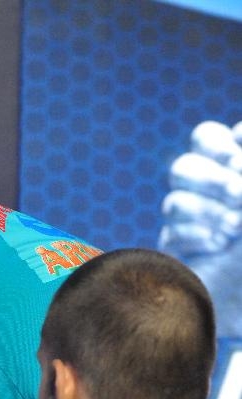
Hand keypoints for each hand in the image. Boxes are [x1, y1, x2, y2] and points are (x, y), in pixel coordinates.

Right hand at [158, 120, 241, 337]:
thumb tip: (236, 151)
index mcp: (236, 173)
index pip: (210, 138)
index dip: (219, 145)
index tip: (240, 160)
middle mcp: (212, 196)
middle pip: (183, 166)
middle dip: (210, 179)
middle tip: (238, 194)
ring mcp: (191, 225)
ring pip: (174, 201)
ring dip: (206, 212)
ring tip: (233, 230)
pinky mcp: (177, 252)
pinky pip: (171, 232)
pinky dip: (196, 237)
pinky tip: (218, 248)